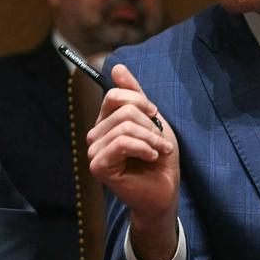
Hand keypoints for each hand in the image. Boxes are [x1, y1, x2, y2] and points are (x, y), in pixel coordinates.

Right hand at [87, 63, 179, 259]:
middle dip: (150, 125)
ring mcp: (94, 151)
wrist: (164, 192)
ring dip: (151, 139)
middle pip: (123, 110)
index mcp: (105, 123)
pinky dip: (144, 148)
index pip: (114, 95)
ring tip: (160, 152)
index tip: (155, 115)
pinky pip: (122, 142)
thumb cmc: (159, 159)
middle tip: (162, 143)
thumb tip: (116, 67)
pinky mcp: (98, 166)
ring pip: (125, 126)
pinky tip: (151, 158)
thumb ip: (134, 95)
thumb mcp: (152, 121)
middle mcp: (95, 135)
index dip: (139, 101)